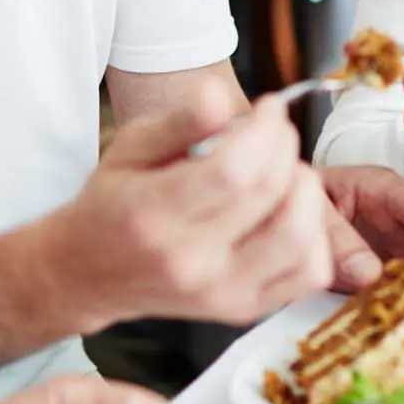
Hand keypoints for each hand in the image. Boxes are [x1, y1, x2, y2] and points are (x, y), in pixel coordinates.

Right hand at [50, 82, 334, 329]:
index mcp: (155, 215)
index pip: (234, 170)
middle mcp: (191, 262)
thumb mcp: (130, 147)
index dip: (264, 129)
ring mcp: (221, 293)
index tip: (268, 107)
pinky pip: (308, 274)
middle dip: (285, 146)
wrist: (89, 275)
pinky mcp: (242, 309)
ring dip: (305, 191)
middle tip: (275, 131)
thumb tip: (221, 95)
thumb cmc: (113, 204)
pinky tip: (291, 212)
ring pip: (299, 238)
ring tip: (286, 172)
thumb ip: (180, 120)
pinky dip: (315, 236)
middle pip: (270, 194)